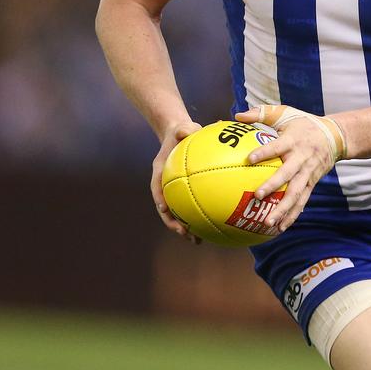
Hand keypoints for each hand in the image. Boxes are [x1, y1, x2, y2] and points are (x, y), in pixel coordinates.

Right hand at [151, 121, 202, 242]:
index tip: (164, 209)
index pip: (157, 187)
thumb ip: (184, 129)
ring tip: (197, 241)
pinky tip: (213, 228)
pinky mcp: (186, 194)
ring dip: (186, 228)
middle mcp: (166, 185)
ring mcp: (175, 191)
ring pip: (178, 214)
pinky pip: (192, 208)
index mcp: (161, 171)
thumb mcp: (183, 128)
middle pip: (166, 208)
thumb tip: (187, 129)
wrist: (180, 136)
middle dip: (173, 223)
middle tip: (185, 233)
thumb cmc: (182, 132)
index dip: (160, 198)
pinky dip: (200, 219)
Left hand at [235, 105, 345, 233]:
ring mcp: (308, 173)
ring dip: (283, 209)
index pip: (278, 146)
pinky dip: (292, 215)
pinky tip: (280, 228)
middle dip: (273, 186)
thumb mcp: (285, 113)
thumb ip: (261, 114)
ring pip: (296, 193)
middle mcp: (302, 158)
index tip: (249, 159)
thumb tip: (237, 116)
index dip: (265, 152)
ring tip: (268, 222)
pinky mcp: (311, 183)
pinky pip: (302, 201)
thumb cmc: (303, 123)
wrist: (335, 136)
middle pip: (287, 174)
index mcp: (294, 141)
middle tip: (257, 196)